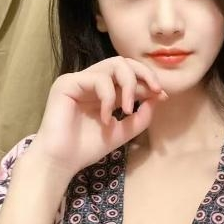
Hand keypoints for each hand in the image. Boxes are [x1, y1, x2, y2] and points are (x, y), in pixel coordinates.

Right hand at [28, 56, 166, 176]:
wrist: (61, 162)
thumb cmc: (87, 148)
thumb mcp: (122, 132)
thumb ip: (140, 117)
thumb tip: (157, 97)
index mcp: (103, 91)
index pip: (129, 75)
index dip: (148, 82)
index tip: (162, 96)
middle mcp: (91, 82)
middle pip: (123, 62)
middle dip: (144, 74)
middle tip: (155, 90)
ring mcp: (79, 80)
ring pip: (114, 64)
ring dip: (129, 85)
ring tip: (129, 110)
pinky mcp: (67, 83)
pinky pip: (98, 79)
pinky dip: (109, 98)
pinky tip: (106, 118)